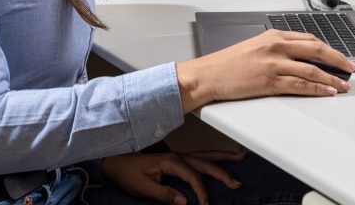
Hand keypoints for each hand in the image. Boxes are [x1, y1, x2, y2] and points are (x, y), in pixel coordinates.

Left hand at [101, 150, 245, 204]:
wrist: (114, 163)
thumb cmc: (127, 174)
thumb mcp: (143, 188)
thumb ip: (164, 195)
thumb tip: (185, 202)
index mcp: (171, 161)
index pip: (193, 177)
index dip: (201, 193)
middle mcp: (177, 156)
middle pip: (205, 163)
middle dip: (222, 172)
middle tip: (237, 183)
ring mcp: (177, 156)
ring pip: (204, 155)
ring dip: (222, 157)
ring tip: (239, 157)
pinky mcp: (175, 160)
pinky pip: (198, 158)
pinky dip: (211, 158)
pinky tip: (218, 162)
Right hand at [175, 29, 354, 111]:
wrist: (208, 74)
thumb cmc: (227, 63)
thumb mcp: (254, 46)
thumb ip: (275, 48)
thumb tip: (297, 56)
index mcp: (272, 35)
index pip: (308, 38)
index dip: (328, 48)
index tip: (339, 56)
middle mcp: (275, 46)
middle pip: (316, 50)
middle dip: (337, 59)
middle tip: (351, 67)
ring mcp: (273, 64)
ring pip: (311, 69)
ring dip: (332, 78)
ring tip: (344, 85)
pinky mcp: (270, 81)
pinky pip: (300, 85)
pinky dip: (317, 89)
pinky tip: (327, 91)